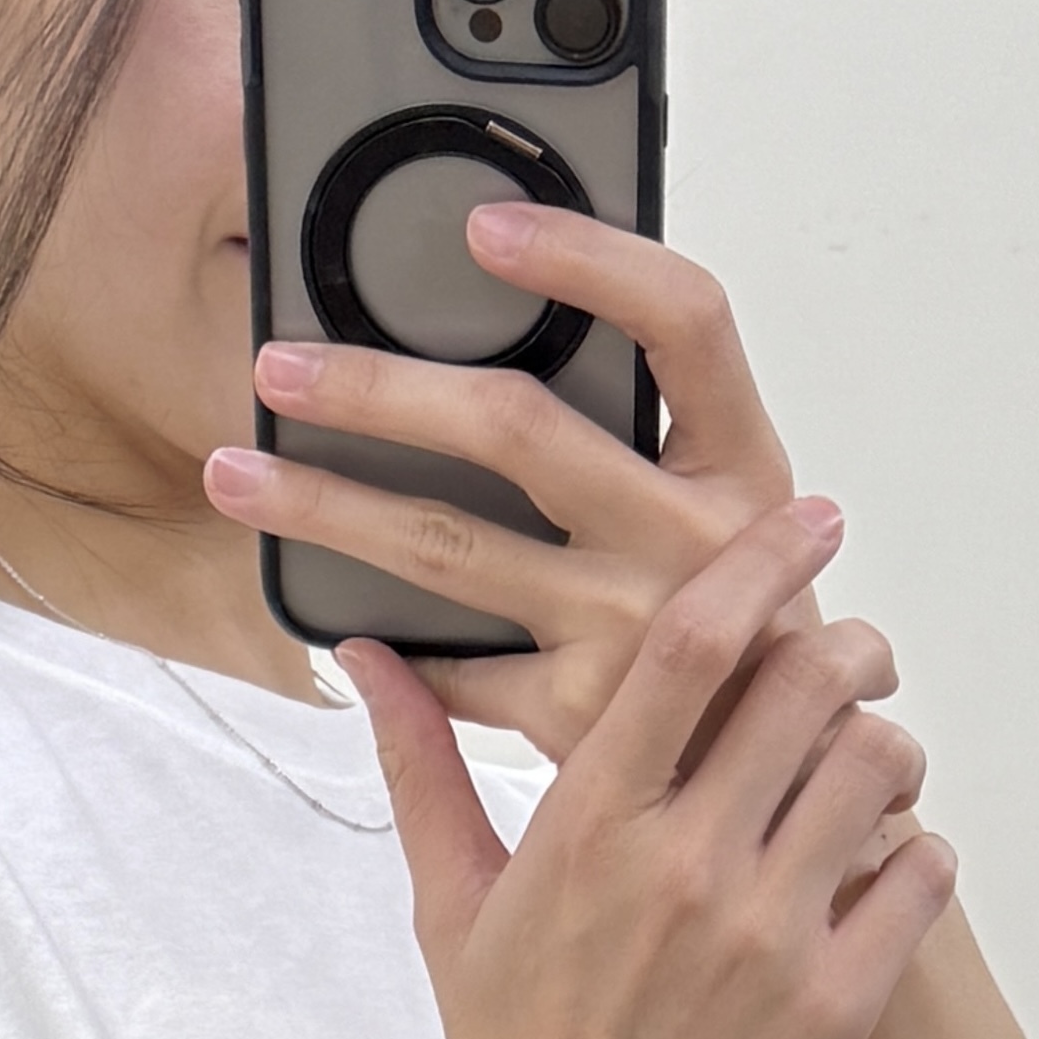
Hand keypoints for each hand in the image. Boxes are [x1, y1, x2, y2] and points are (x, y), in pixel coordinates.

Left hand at [205, 213, 878, 771]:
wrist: (800, 810)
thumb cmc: (758, 651)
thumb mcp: (745, 531)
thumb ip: (658, 451)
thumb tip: (522, 353)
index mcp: (744, 466)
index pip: (683, 319)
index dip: (586, 258)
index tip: (483, 228)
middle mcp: (696, 542)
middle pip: (515, 426)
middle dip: (378, 386)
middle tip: (280, 367)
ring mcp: (635, 634)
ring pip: (446, 548)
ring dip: (325, 506)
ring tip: (238, 477)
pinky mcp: (582, 721)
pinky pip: (453, 670)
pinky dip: (390, 650)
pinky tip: (336, 627)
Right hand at [341, 496, 956, 1038]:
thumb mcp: (451, 907)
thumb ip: (422, 766)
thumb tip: (362, 654)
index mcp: (590, 826)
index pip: (694, 642)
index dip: (761, 560)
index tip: (807, 521)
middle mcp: (684, 868)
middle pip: (807, 681)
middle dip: (846, 645)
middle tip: (850, 657)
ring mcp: (766, 939)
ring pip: (877, 766)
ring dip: (888, 745)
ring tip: (867, 766)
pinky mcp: (831, 1009)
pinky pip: (918, 876)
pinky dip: (914, 852)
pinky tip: (882, 866)